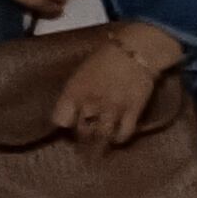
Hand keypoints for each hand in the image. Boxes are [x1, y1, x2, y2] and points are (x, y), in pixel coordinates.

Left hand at [54, 26, 177, 150]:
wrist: (136, 51)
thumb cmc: (105, 56)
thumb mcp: (81, 72)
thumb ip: (75, 91)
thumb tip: (73, 107)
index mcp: (74, 92)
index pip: (60, 120)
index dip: (63, 123)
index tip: (68, 122)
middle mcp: (90, 104)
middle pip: (81, 131)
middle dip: (82, 135)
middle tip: (85, 136)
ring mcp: (112, 110)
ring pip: (101, 136)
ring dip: (99, 142)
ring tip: (99, 146)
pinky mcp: (132, 113)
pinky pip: (124, 133)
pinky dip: (119, 138)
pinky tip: (117, 137)